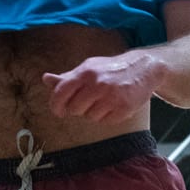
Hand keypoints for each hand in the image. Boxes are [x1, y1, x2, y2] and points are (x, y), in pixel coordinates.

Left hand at [41, 53, 161, 121]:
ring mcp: (111, 97)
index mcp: (85, 72)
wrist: (143, 68)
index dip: (56, 105)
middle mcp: (97, 84)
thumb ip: (67, 77)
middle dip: (77, 109)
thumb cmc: (111, 69)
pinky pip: (105, 122)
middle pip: (74, 109)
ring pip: (89, 117)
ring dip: (93, 113)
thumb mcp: (89, 68)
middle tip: (87, 102)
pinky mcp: (124, 108)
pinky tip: (113, 105)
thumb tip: (45, 79)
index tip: (58, 111)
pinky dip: (107, 117)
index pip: (61, 92)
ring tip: (103, 101)